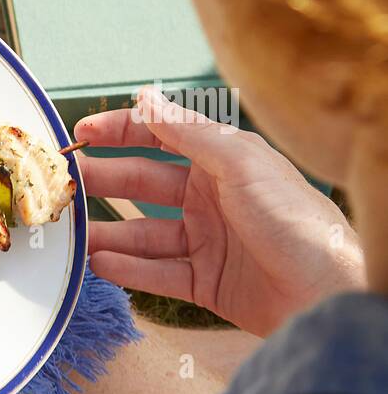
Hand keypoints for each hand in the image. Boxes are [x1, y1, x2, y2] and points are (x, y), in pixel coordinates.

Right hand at [76, 86, 364, 336]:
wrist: (328, 296)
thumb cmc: (297, 223)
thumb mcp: (242, 165)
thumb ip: (189, 132)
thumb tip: (145, 97)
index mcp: (224, 163)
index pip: (162, 138)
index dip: (121, 132)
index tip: (82, 133)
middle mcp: (213, 199)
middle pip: (145, 186)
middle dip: (104, 183)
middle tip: (66, 185)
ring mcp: (208, 242)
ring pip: (144, 234)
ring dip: (108, 233)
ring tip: (75, 236)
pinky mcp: (206, 283)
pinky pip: (157, 273)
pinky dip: (128, 270)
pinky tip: (100, 264)